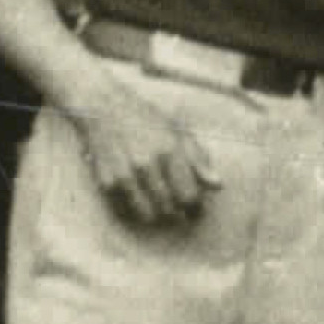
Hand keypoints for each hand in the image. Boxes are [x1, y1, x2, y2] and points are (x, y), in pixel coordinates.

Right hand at [68, 65, 218, 229]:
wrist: (105, 108)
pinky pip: (126, 210)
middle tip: (181, 211)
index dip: (195, 208)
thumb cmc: (147, 119)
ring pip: (148, 214)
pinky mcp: (107, 183)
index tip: (196, 210)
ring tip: (162, 207)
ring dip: (158, 215)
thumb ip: (199, 159)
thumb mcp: (178, 131)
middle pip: (170, 207)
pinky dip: (136, 210)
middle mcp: (147, 164)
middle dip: (178, 213)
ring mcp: (125, 175)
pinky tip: (141, 199)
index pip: (189, 195)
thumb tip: (218, 185)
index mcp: (170, 150)